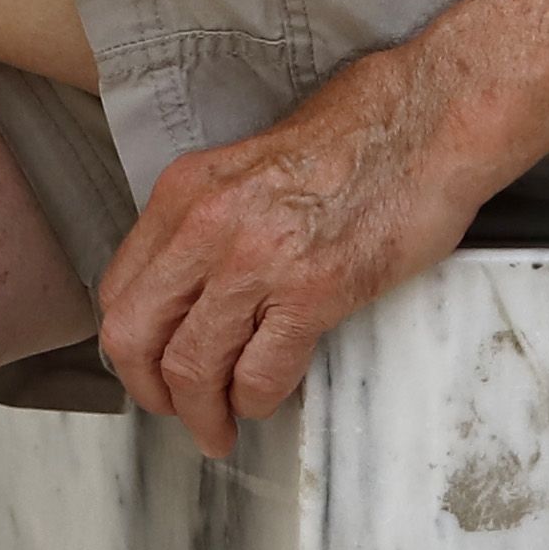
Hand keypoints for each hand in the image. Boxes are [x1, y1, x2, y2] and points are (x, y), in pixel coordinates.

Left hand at [92, 40, 505, 462]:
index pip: (120, 289)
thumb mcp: (249, 164)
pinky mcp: (314, 292)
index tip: (151, 365)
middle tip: (176, 410)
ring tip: (218, 429)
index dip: (131, 344)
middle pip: (136, 336)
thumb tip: (190, 282)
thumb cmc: (355, 134)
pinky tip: (264, 402)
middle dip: (150, 389)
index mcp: (185, 192)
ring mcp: (258, 261)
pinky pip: (259, 374)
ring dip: (201, 413)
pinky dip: (255, 401)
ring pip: (191, 366)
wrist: (429, 120)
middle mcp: (207, 226)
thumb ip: (209, 218)